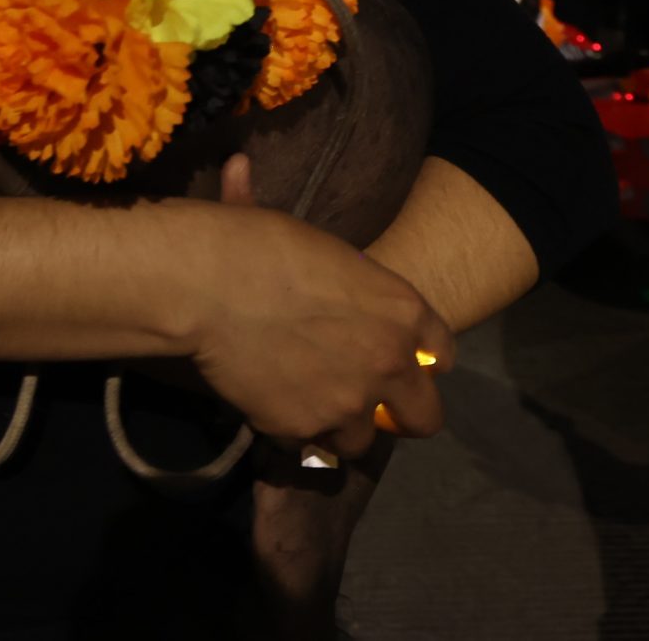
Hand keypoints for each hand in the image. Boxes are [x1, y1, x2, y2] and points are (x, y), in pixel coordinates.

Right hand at [171, 165, 452, 459]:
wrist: (206, 283)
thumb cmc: (255, 243)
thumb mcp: (320, 248)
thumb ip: (343, 277)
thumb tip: (286, 203)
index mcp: (402, 311)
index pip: (442, 352)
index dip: (421, 359)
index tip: (399, 360)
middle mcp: (389, 363)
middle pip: (424, 417)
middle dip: (400, 414)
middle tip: (367, 403)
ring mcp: (348, 403)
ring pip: (360, 440)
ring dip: (338, 425)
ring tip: (304, 402)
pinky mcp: (303, 430)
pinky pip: (305, 445)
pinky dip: (290, 431)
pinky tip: (267, 402)